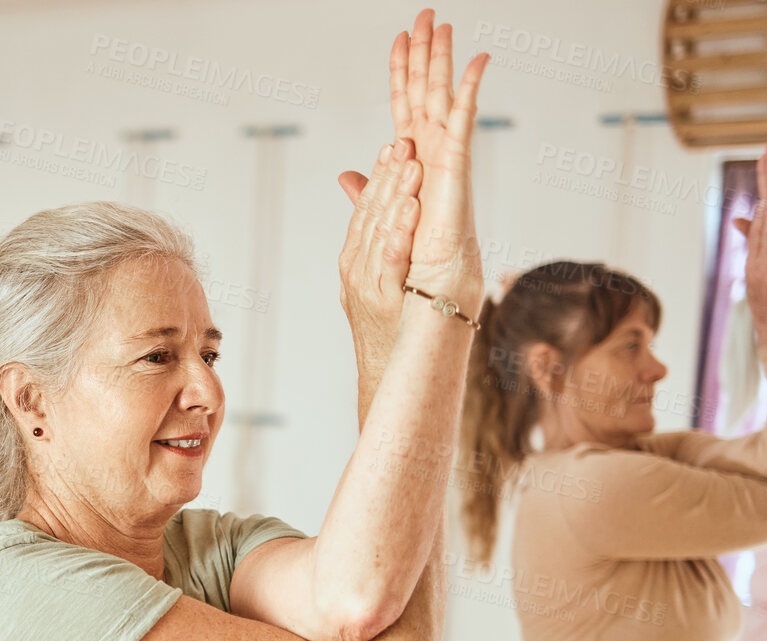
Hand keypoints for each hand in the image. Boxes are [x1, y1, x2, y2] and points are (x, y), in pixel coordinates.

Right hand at [338, 138, 421, 365]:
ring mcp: (365, 284)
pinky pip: (391, 262)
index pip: (365, 209)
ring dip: (397, 196)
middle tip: (405, 143)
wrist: (382, 371)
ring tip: (412, 166)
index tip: (394, 146)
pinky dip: (400, 235)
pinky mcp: (381, 300)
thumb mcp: (371, 278)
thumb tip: (355, 187)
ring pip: (380, 232)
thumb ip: (368, 235)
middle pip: (371, 214)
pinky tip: (412, 212)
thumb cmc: (385, 325)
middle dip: (389, 176)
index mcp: (353, 258)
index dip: (379, 176)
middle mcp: (355, 268)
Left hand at [390, 9, 487, 313]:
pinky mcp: (456, 169)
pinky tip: (478, 60)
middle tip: (425, 15)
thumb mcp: (377, 217)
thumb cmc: (409, 265)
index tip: (399, 40)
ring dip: (442, 60)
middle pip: (424, 92)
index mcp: (413, 163)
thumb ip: (367, 191)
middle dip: (424, 54)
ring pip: (441, 97)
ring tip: (441, 24)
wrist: (423, 295)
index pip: (403, 107)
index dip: (401, 74)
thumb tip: (347, 175)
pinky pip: (463, 121)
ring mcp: (445, 159)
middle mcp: (431, 155)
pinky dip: (470, 90)